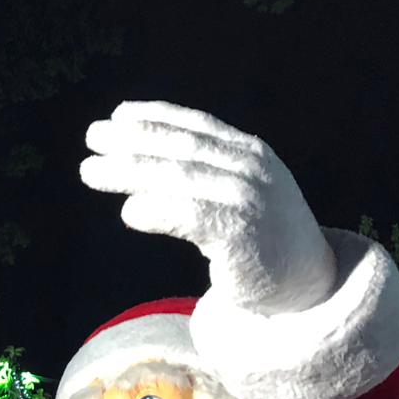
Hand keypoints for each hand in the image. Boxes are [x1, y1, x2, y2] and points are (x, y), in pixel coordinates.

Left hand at [80, 101, 334, 313]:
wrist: (308, 284)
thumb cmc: (261, 238)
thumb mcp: (238, 192)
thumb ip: (201, 172)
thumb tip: (139, 155)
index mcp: (250, 154)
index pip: (197, 127)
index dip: (156, 117)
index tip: (118, 114)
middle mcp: (250, 171)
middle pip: (180, 149)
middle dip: (132, 139)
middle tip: (92, 137)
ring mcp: (249, 202)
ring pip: (179, 178)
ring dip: (129, 172)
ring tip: (91, 171)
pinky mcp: (242, 238)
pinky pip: (192, 218)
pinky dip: (158, 212)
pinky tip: (129, 212)